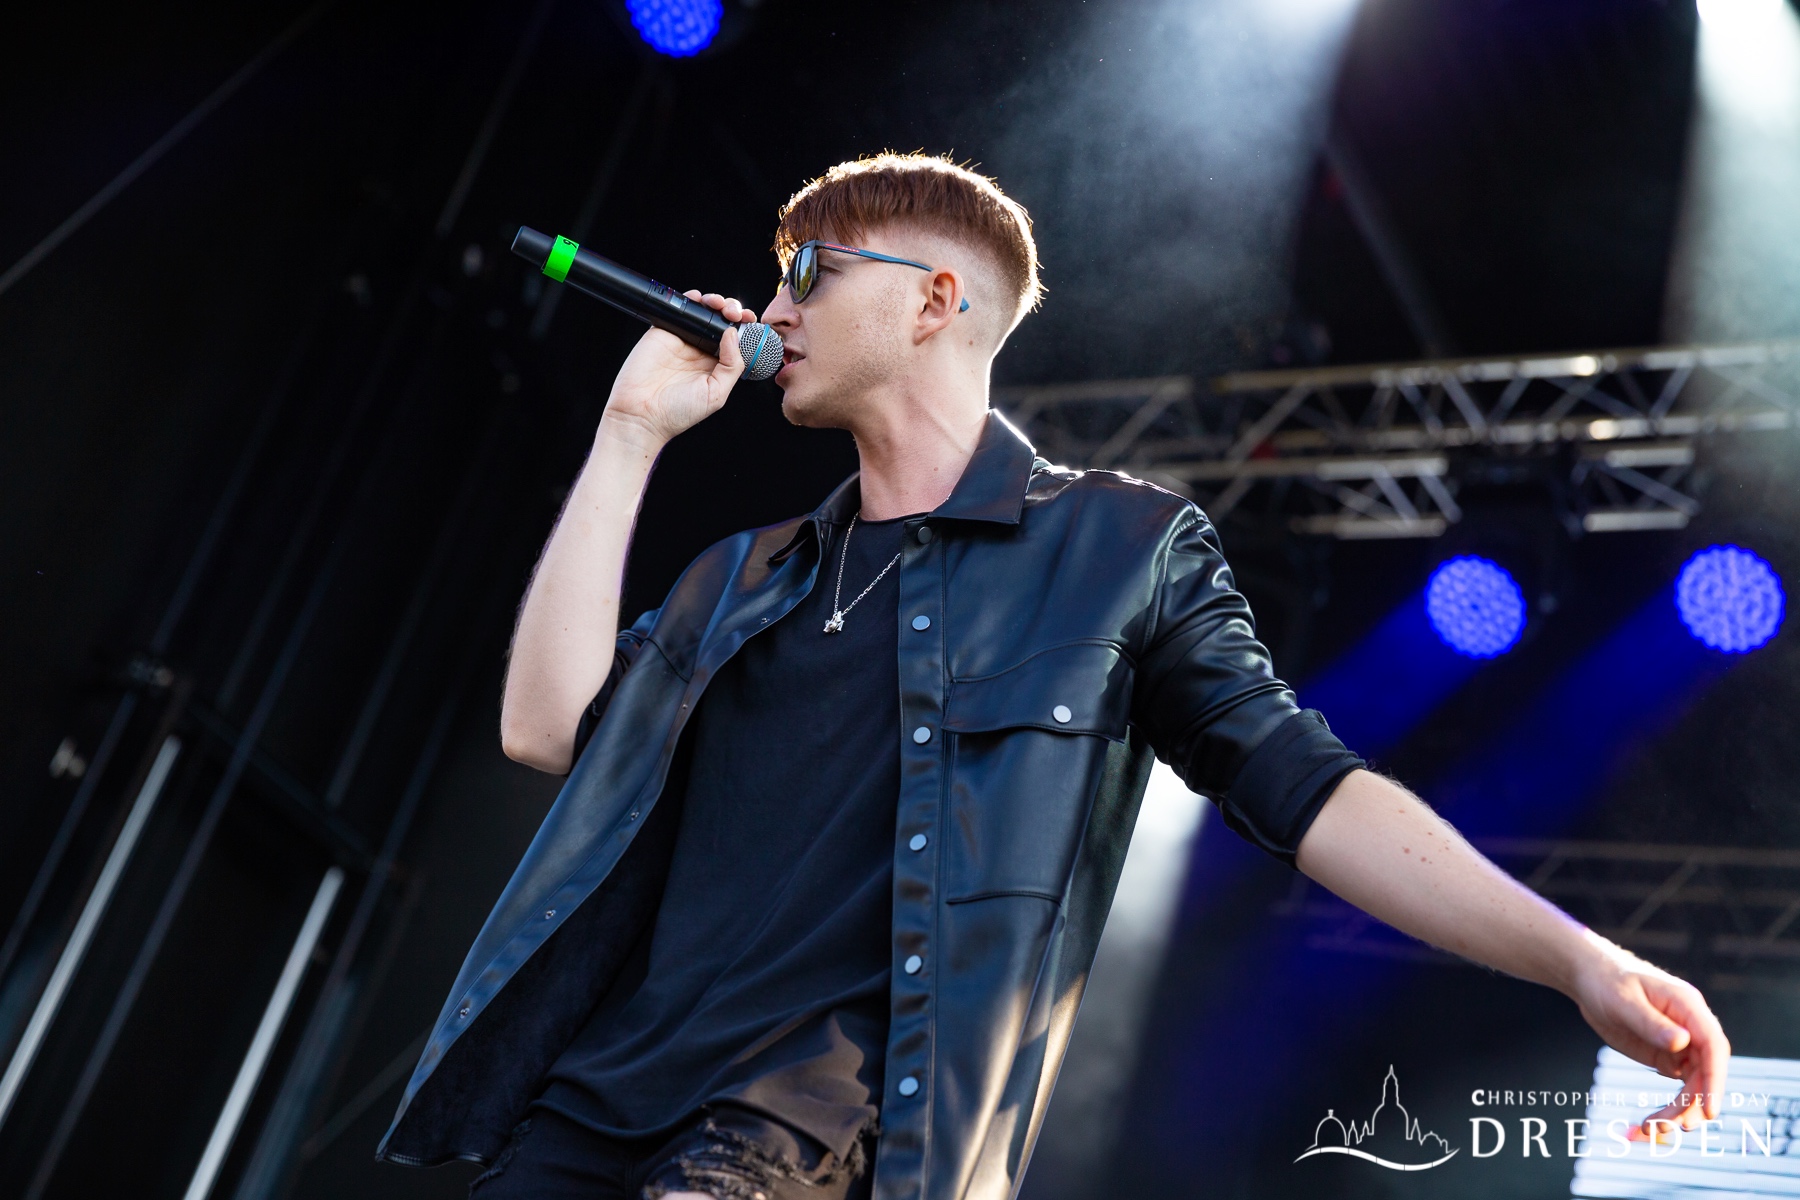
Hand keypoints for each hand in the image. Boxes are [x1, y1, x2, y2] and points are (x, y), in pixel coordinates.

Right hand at [601, 292, 754, 446]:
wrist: (642, 414)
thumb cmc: (678, 412)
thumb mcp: (716, 393)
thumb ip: (730, 365)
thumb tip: (733, 334)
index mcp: (716, 365)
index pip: (736, 340)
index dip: (745, 328)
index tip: (751, 321)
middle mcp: (700, 350)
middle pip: (722, 321)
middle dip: (733, 311)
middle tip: (736, 314)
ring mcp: (682, 339)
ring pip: (703, 311)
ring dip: (716, 302)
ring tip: (721, 306)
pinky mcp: (663, 331)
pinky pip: (679, 309)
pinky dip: (692, 298)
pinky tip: (701, 300)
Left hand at [1569, 932, 1729, 1139]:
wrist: (1589, 977)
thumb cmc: (1606, 981)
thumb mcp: (1623, 1000)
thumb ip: (1651, 1022)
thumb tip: (1683, 1042)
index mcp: (1689, 1006)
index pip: (1713, 1046)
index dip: (1715, 1079)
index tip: (1709, 1109)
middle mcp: (1692, 1027)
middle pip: (1707, 1072)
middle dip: (1696, 1103)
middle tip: (1675, 1127)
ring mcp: (1682, 1044)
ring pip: (1694, 1084)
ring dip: (1682, 1110)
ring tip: (1655, 1129)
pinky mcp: (1668, 1056)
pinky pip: (1679, 1087)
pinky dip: (1671, 1107)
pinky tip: (1652, 1121)